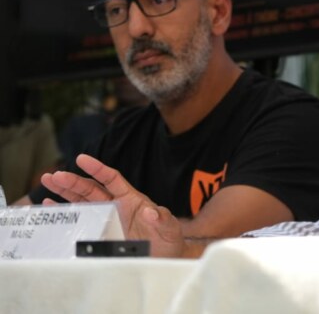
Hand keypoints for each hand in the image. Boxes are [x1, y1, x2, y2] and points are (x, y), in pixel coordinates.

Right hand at [40, 154, 186, 257]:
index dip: (97, 169)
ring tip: (47, 182)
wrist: (164, 260)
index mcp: (131, 199)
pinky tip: (50, 205)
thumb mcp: (170, 228)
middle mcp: (116, 206)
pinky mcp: (100, 234)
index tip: (82, 159)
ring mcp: (107, 219)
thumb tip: (150, 211)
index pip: (112, 179)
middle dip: (73, 182)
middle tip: (53, 175)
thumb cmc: (168, 241)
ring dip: (64, 192)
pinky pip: (79, 220)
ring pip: (82, 201)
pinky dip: (64, 212)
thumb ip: (162, 219)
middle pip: (91, 189)